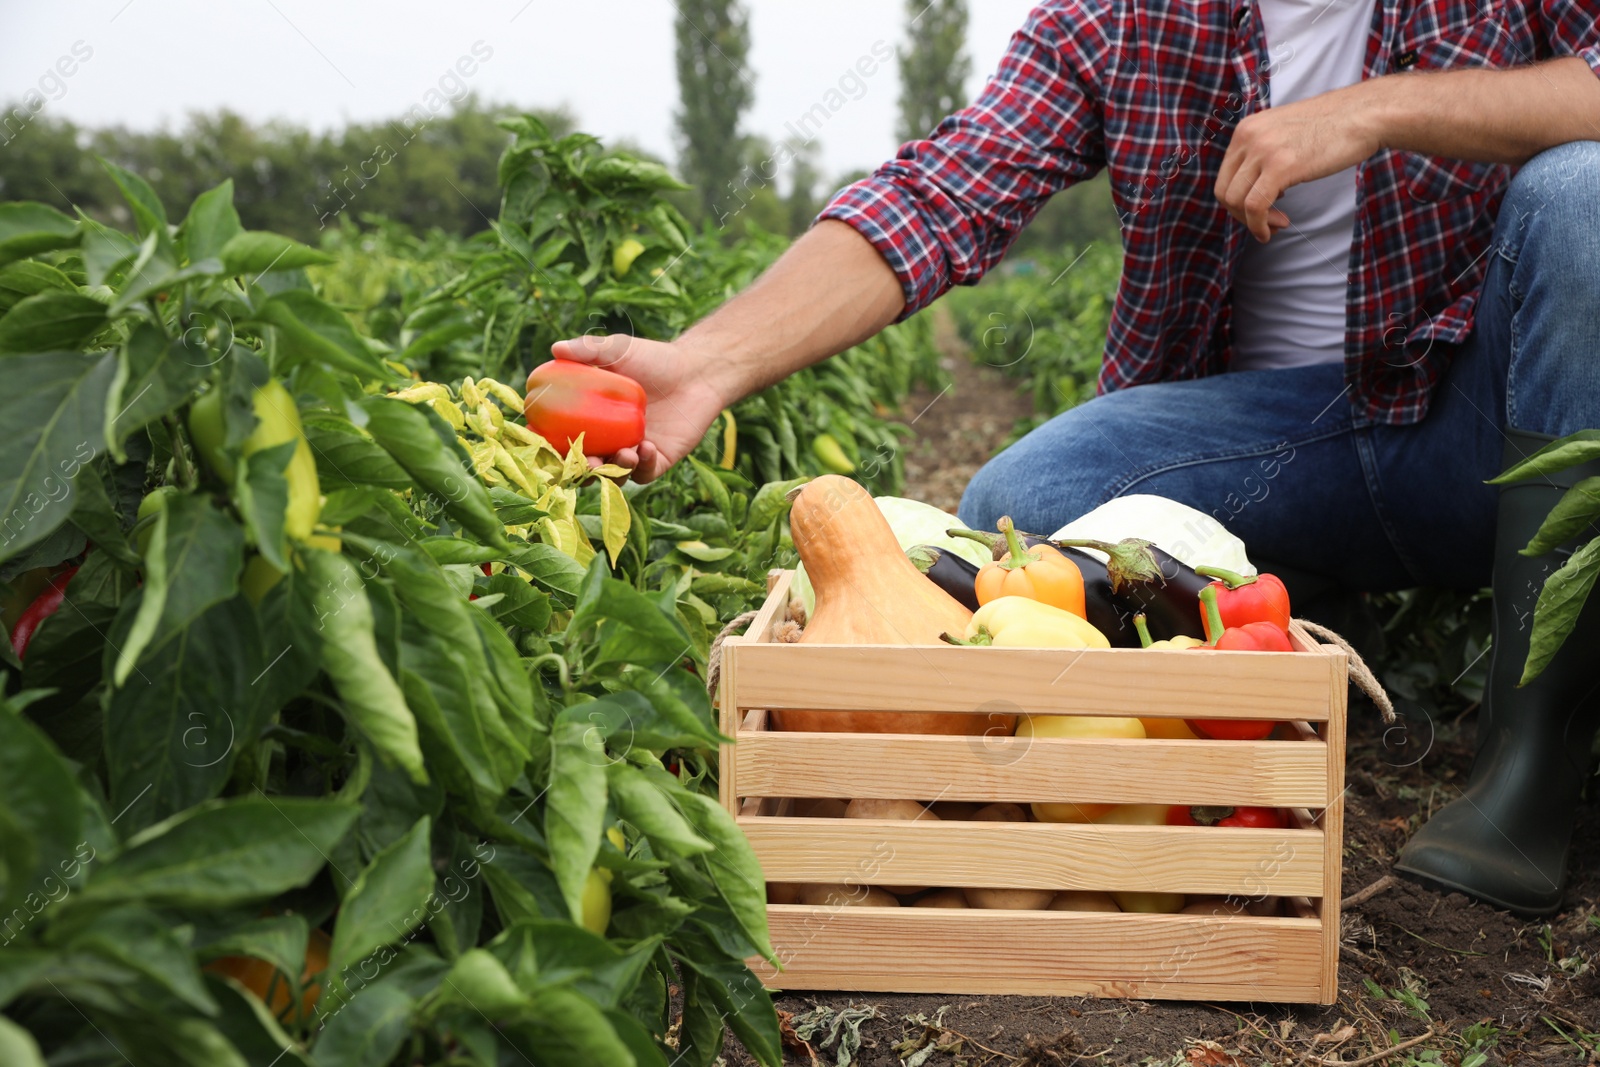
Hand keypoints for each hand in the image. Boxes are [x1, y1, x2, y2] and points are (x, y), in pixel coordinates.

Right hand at [548, 334, 735, 482]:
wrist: (698, 371)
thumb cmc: (656, 359)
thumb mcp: (619, 350)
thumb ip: (589, 350)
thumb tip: (556, 348)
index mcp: (592, 418)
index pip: (564, 437)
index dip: (551, 444)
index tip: (545, 441)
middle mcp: (609, 439)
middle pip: (585, 465)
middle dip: (582, 469)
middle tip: (587, 461)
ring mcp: (632, 452)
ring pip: (614, 474)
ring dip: (614, 470)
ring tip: (624, 453)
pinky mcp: (657, 461)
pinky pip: (644, 472)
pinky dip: (641, 465)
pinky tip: (645, 448)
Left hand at [1214, 85, 1381, 241]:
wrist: (1366, 114)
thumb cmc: (1334, 128)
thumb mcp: (1285, 135)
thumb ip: (1264, 154)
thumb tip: (1252, 188)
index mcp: (1246, 129)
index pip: (1225, 176)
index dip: (1239, 201)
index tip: (1263, 209)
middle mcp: (1248, 136)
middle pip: (1224, 191)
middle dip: (1241, 215)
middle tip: (1266, 222)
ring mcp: (1262, 150)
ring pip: (1235, 201)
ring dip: (1253, 222)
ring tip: (1278, 224)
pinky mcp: (1280, 166)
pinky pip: (1254, 207)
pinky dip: (1259, 226)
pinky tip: (1275, 228)